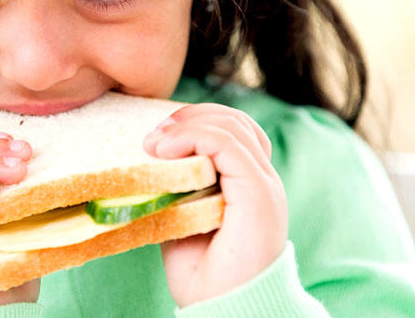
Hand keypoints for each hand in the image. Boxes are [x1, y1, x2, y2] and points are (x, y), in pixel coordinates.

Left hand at [143, 104, 287, 306]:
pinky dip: (194, 138)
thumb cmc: (204, 277)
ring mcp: (264, 186)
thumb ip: (179, 188)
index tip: (158, 135)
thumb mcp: (183, 221)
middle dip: (191, 116)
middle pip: (236, 121)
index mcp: (249, 185)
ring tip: (154, 143)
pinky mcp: (258, 194)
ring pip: (233, 126)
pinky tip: (165, 151)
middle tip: (153, 134)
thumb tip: (150, 160)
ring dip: (187, 126)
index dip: (196, 121)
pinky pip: (229, 146)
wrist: (225, 310)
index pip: (234, 131)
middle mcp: (263, 181)